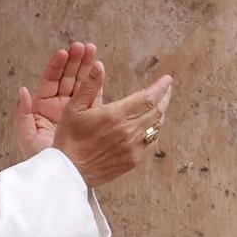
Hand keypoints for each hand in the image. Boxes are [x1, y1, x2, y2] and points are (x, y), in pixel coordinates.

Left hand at [14, 42, 100, 157]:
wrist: (59, 176)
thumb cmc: (39, 158)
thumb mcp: (26, 136)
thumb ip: (23, 114)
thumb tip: (22, 90)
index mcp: (43, 106)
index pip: (50, 80)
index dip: (57, 66)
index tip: (64, 53)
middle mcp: (58, 105)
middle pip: (67, 77)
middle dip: (74, 61)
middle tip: (83, 46)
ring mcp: (74, 110)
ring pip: (80, 83)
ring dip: (86, 67)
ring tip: (93, 50)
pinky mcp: (87, 117)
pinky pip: (93, 97)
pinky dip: (97, 84)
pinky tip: (101, 70)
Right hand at [54, 73, 173, 187]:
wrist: (69, 171)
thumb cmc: (69, 138)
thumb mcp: (74, 107)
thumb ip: (89, 85)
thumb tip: (99, 66)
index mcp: (116, 115)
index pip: (148, 98)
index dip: (160, 87)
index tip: (166, 79)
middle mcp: (129, 131)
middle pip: (157, 111)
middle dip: (164, 97)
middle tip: (167, 88)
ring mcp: (133, 147)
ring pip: (156, 127)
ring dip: (161, 113)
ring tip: (161, 103)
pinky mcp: (133, 160)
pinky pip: (152, 142)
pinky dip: (155, 130)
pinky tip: (152, 126)